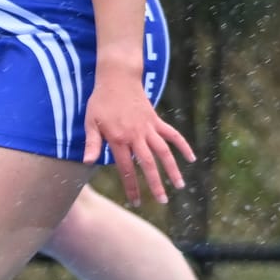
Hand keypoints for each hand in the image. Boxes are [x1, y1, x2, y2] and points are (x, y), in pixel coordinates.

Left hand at [82, 74, 193, 205]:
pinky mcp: (156, 120)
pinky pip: (172, 135)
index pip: (126, 168)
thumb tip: (87, 162)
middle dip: (156, 184)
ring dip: (173, 169)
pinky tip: (192, 158)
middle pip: (148, 164)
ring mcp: (148, 128)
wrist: (117, 78)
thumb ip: (92, 143)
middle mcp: (136, 135)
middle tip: (162, 201)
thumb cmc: (100, 101)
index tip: (136, 202)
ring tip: (180, 186)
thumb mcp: (90, 122)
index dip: (131, 186)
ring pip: (164, 152)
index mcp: (118, 139)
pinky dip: (183, 146)